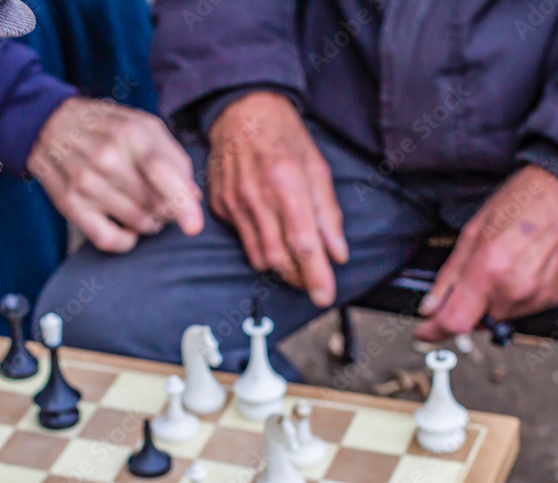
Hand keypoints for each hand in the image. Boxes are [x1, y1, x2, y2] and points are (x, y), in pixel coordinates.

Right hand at [27, 97, 203, 251]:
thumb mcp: (142, 126)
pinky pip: (108, 239)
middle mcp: (105, 159)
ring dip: (151, 223)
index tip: (194, 226)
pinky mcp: (69, 204)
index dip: (181, 201)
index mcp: (129, 133)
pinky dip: (126, 241)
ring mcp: (85, 183)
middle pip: (155, 204)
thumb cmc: (105, 127)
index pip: (160, 171)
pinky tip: (127, 228)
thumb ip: (173, 158)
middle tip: (161, 199)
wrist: (47, 123)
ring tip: (145, 209)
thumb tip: (193, 197)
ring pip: (137, 223)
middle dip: (168, 209)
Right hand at [208, 91, 345, 306]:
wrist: (241, 112)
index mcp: (287, 183)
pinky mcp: (220, 207)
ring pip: (258, 255)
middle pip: (278, 257)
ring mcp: (234, 203)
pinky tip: (271, 235)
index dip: (316, 275)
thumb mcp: (317, 168)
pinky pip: (243, 239)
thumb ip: (328, 213)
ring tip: (296, 267)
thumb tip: (337, 253)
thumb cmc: (283, 136)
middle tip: (313, 283)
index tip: (325, 295)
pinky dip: (260, 247)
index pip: (304, 242)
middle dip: (298, 278)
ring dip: (279, 269)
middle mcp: (257, 196)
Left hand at [416, 165, 557, 340]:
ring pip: (502, 316)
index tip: (424, 331)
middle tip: (476, 277)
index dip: (434, 331)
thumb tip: (430, 306)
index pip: (454, 322)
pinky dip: (517, 296)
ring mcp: (540, 295)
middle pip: (478, 321)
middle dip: (468, 307)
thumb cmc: (521, 202)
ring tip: (505, 265)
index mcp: (488, 271)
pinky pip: (527, 308)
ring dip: (494, 301)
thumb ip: (449, 277)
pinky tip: (523, 268)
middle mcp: (515, 289)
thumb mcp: (471, 233)